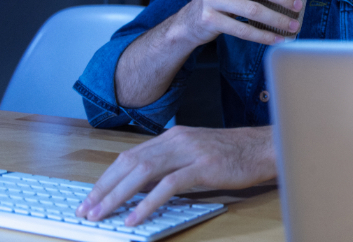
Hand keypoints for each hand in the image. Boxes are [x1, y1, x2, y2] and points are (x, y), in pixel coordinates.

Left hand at [75, 126, 275, 226]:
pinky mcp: (204, 166)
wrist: (266, 148)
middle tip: (86, 209)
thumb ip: (171, 166)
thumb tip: (142, 188)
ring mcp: (190, 151)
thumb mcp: (197, 155)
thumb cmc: (235, 154)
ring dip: (117, 196)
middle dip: (103, 188)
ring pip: (143, 172)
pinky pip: (168, 186)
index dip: (106, 178)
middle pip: (130, 162)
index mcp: (174, 136)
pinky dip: (147, 203)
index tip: (90, 197)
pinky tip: (135, 217)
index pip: (130, 156)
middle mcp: (177, 139)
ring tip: (102, 214)